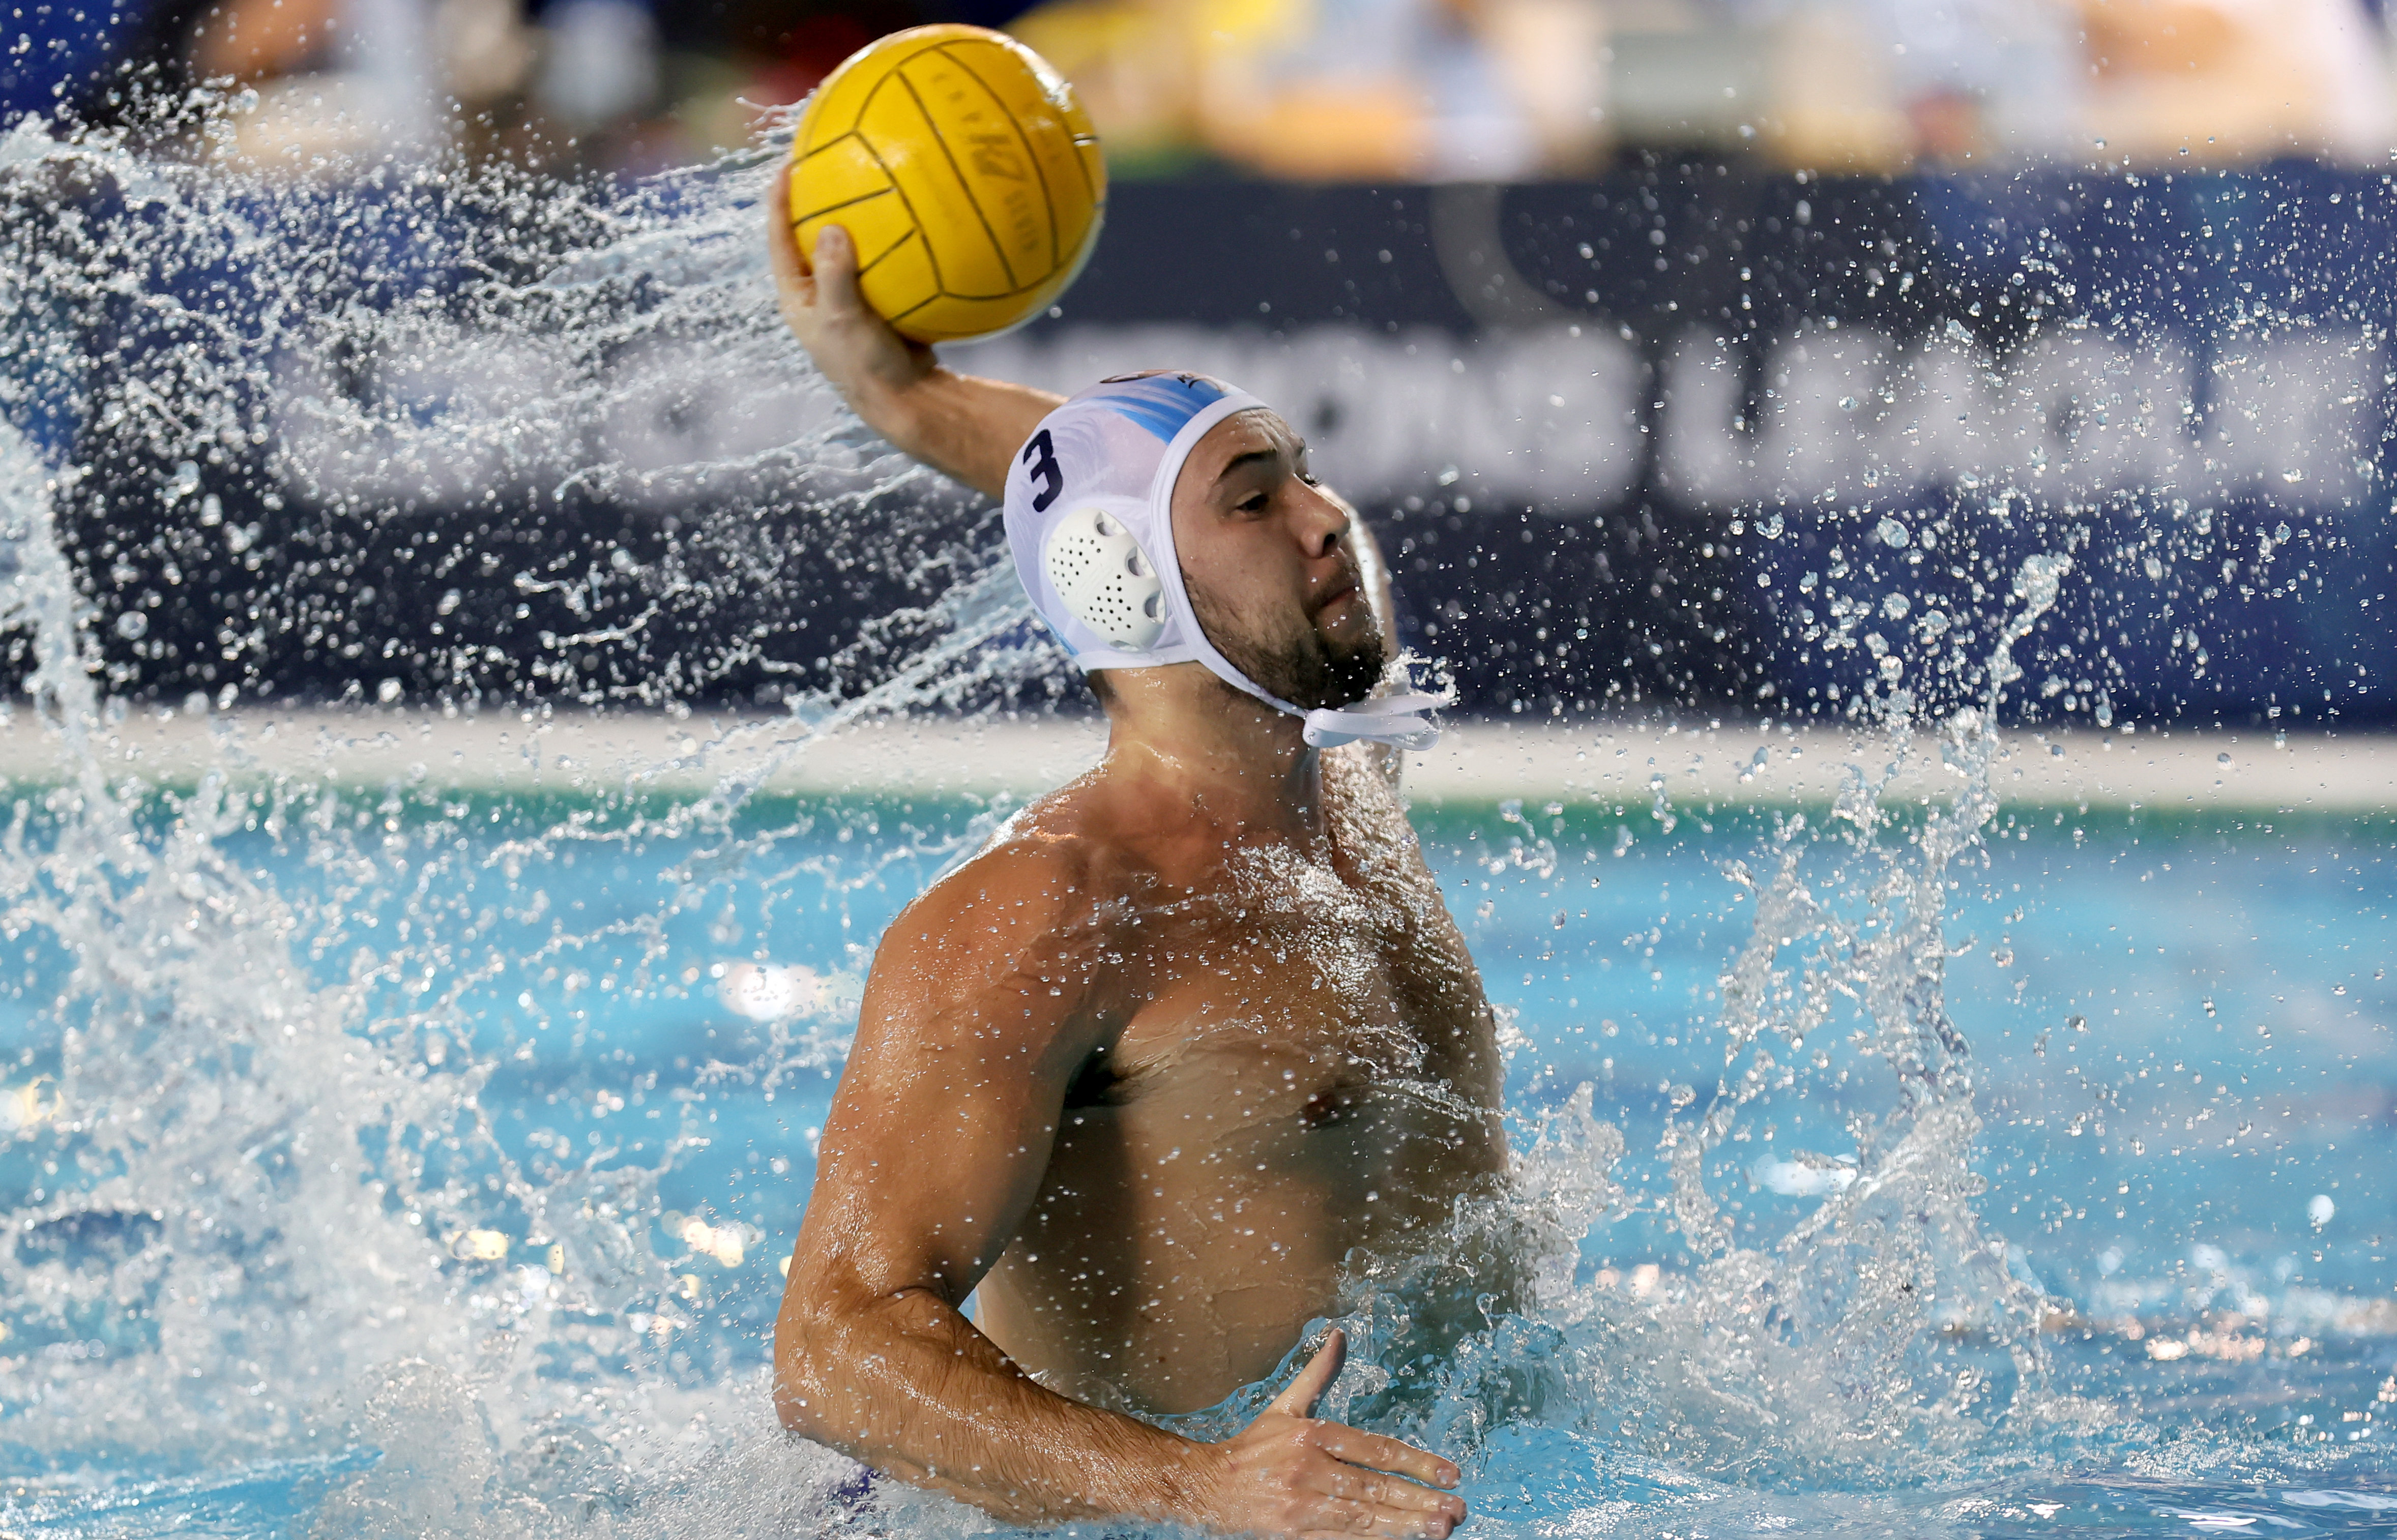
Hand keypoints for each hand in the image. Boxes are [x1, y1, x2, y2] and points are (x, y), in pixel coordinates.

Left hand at [766, 166, 935, 424]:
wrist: (906, 399)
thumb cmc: (866, 366)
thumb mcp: (843, 319)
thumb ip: (835, 274)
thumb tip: (832, 228)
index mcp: (798, 297)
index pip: (780, 239)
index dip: (780, 201)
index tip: (787, 165)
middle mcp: (820, 294)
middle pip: (810, 237)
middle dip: (816, 201)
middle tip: (825, 162)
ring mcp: (851, 298)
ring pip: (848, 249)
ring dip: (856, 219)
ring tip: (867, 181)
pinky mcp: (881, 302)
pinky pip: (882, 263)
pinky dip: (891, 242)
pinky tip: (910, 220)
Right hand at [1187, 1329, 1466, 1539]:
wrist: (1205, 1487)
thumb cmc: (1253, 1447)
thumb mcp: (1285, 1406)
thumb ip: (1318, 1374)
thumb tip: (1340, 1333)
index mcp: (1312, 1436)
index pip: (1376, 1450)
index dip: (1416, 1462)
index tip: (1450, 1473)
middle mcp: (1309, 1471)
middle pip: (1376, 1489)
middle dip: (1420, 1500)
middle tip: (1456, 1508)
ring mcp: (1302, 1507)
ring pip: (1364, 1519)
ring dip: (1405, 1526)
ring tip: (1441, 1529)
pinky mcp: (1294, 1535)